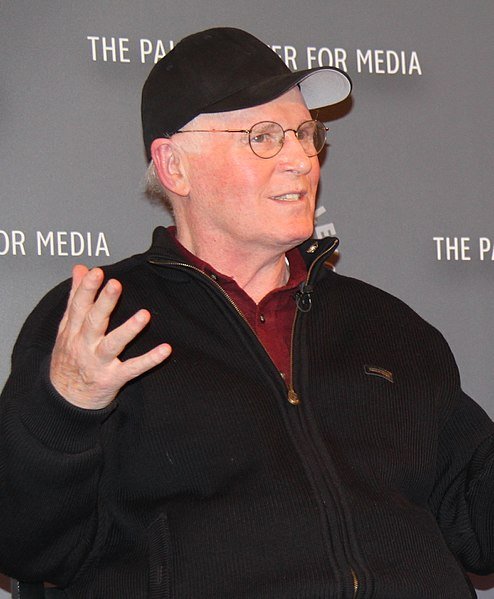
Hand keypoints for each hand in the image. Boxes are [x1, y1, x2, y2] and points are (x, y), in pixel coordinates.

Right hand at [50, 265, 171, 408]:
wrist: (64, 401)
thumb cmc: (68, 359)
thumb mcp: (66, 329)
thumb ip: (76, 298)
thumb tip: (80, 268)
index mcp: (73, 332)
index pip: (79, 307)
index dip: (86, 289)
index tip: (96, 272)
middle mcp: (84, 346)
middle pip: (94, 322)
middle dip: (104, 303)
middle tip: (115, 284)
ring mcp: (98, 363)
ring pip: (113, 345)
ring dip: (129, 330)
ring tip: (144, 315)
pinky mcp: (113, 379)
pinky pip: (133, 369)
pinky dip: (149, 360)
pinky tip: (165, 350)